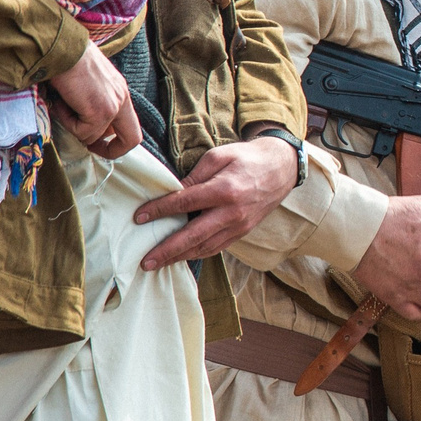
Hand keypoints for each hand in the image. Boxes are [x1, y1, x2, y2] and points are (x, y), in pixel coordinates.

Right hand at [47, 43, 140, 160]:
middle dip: (109, 149)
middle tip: (89, 145)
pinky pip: (82, 132)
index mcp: (120, 91)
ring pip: (93, 136)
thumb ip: (94, 101)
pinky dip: (66, 120)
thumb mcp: (89, 81)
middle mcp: (121, 99)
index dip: (118, 142)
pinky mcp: (100, 111)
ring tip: (63, 103)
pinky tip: (61, 101)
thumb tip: (85, 126)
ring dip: (72, 125)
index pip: (132, 127)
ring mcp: (113, 106)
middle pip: (131, 140)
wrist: (61, 47)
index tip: (98, 143)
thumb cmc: (68, 59)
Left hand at [134, 137, 303, 269]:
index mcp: (224, 190)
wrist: (282, 169)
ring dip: (179, 258)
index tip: (139, 218)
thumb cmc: (247, 158)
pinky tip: (181, 257)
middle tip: (145, 261)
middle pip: (192, 236)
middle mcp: (231, 213)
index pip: (184, 203)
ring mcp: (238, 226)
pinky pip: (216, 248)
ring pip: (204, 248)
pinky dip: (197, 254)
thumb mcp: (218, 156)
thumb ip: (195, 175)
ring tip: (157, 264)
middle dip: (167, 250)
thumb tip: (173, 192)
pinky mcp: (242, 233)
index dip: (159, 211)